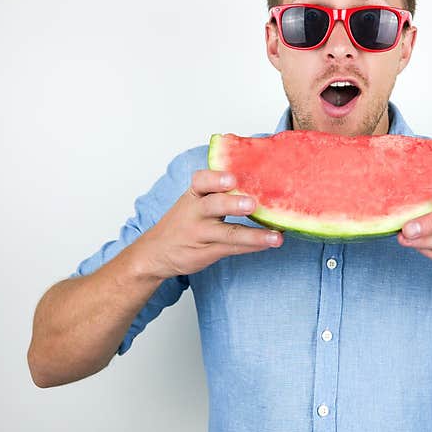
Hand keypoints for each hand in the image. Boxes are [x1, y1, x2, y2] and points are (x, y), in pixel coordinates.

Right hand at [134, 169, 282, 279]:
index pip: (201, 181)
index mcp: (193, 195)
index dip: (216, 179)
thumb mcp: (192, 202)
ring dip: (254, 235)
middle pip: (213, 206)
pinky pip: (233, 248)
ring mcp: (201, 234)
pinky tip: (269, 243)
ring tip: (276, 236)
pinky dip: (253, 246)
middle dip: (233, 204)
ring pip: (228, 233)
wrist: (156, 252)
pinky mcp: (207, 252)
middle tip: (252, 204)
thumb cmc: (183, 222)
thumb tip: (256, 179)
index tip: (232, 178)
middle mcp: (195, 213)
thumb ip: (217, 192)